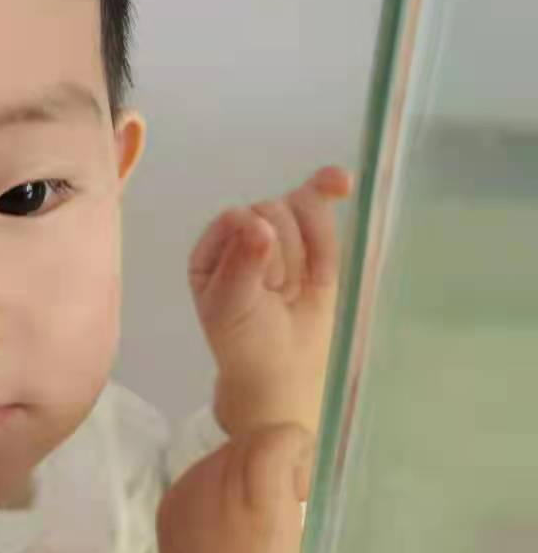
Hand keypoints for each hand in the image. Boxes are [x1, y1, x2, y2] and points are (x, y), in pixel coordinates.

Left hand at [189, 166, 351, 436]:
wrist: (283, 370)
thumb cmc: (247, 342)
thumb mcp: (232, 308)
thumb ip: (243, 265)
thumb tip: (262, 226)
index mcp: (211, 250)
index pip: (237, 220)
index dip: (259, 249)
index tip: (265, 288)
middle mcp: (241, 235)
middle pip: (271, 211)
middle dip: (284, 257)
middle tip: (278, 295)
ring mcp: (279, 233)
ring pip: (301, 206)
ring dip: (307, 250)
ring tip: (295, 286)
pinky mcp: (311, 237)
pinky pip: (322, 209)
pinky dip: (329, 191)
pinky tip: (341, 182)